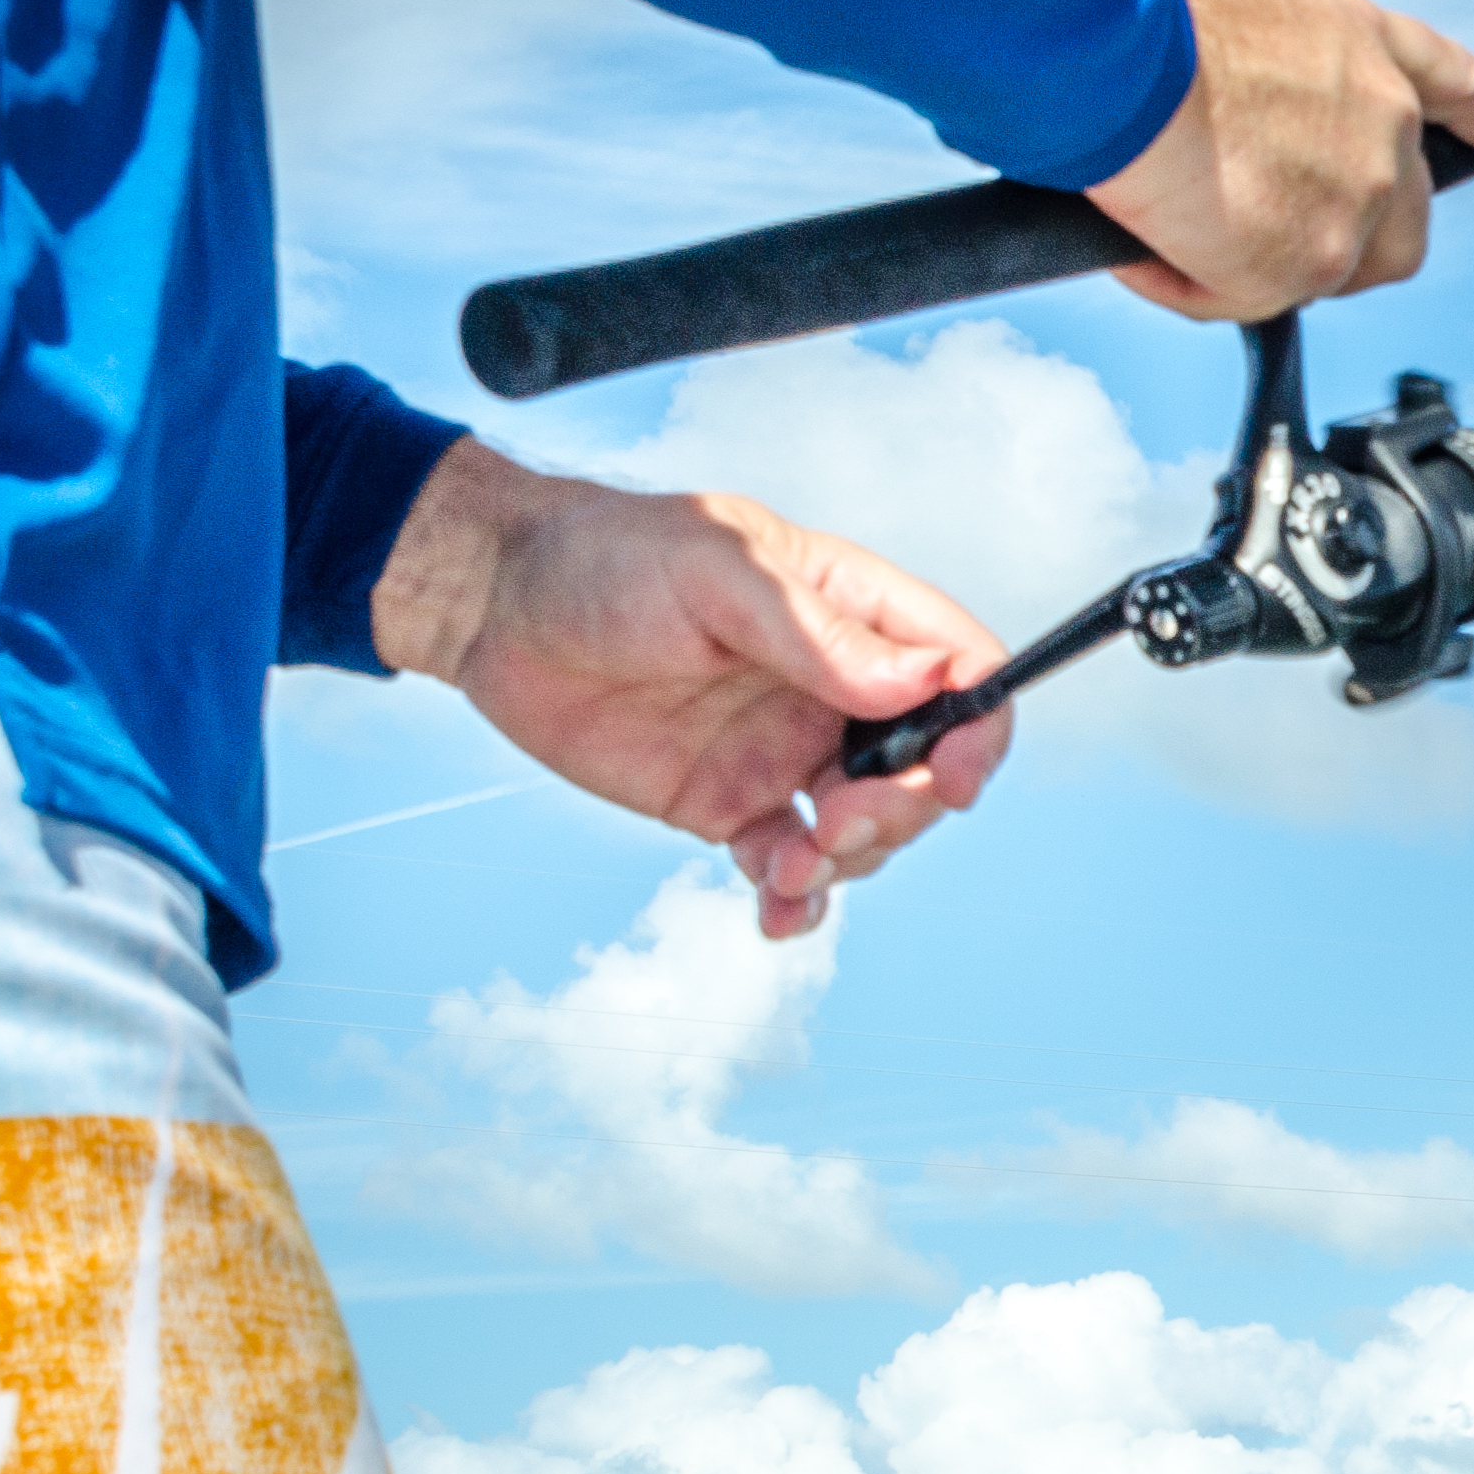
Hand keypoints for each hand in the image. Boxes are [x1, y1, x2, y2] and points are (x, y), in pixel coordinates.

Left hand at [373, 441, 1013, 940]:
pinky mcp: (730, 804)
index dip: (979, 727)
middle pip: (924, 767)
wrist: (494, 607)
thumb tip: (923, 682)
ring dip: (848, 860)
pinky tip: (776, 914)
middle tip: (835, 819)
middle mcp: (835, 688)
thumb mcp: (717, 572)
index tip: (953, 777)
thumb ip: (819, 633)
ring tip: (788, 866)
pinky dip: (798, 901)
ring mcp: (786, 751)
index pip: (959, 668)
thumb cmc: (605, 559)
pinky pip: (789, 865)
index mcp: (853, 613)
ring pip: (867, 828)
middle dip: (901, 810)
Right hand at [1087, 0, 1473, 319]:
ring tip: (1181, 219)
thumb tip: (1247, 128)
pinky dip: (1194, 283)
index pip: (1463, 89)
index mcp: (1371, 45)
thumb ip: (1283, 82)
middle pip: (1404, 223)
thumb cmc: (1151, 18)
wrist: (1124, 52)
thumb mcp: (1247, 17)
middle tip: (1259, 226)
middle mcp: (1386, 124)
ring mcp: (1359, 200)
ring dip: (1258, 262)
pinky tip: (1153, 243)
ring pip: (1326, 271)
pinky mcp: (1312, 262)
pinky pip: (1250, 299)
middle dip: (1346, 241)